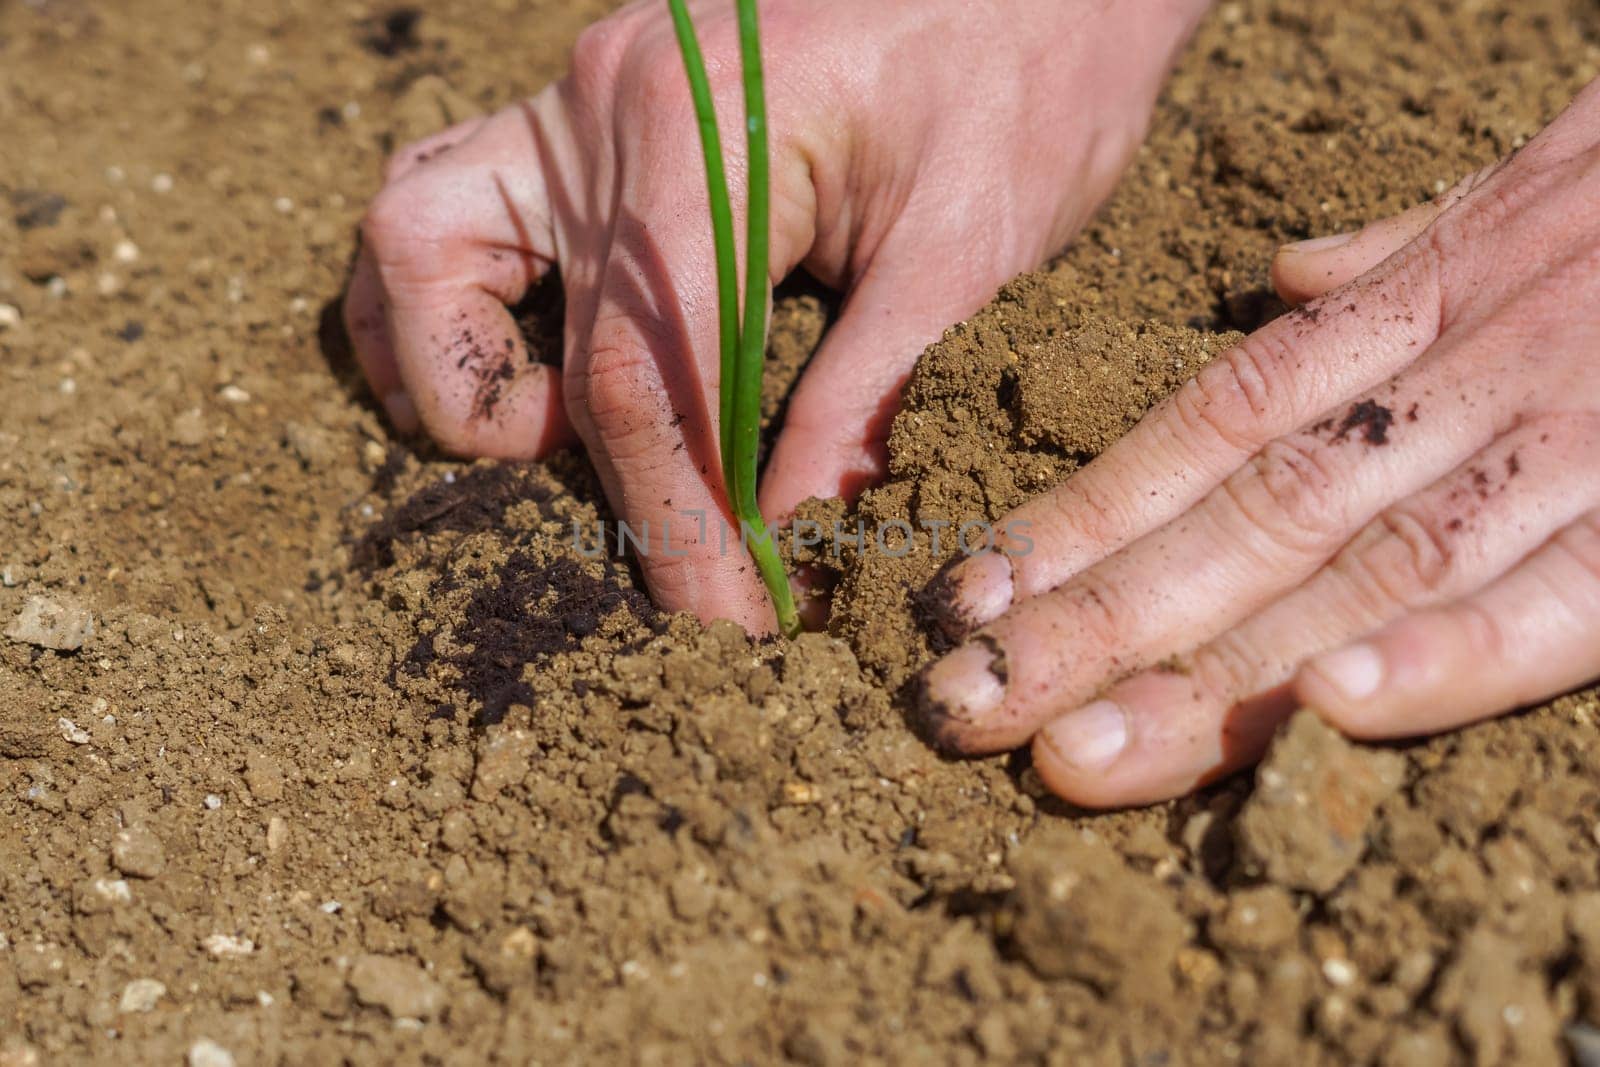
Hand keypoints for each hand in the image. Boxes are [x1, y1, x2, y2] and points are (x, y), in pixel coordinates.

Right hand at [344, 0, 1208, 631]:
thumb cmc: (1030, 62)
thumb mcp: (973, 237)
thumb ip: (871, 385)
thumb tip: (789, 527)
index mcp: (698, 135)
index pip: (646, 377)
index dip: (678, 523)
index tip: (734, 619)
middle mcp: (604, 107)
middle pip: (540, 342)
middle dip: (619, 493)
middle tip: (699, 583)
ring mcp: (582, 101)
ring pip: (417, 245)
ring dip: (458, 380)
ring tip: (570, 468)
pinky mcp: (593, 117)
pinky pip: (460, 206)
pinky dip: (464, 307)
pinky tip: (541, 381)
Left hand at [917, 79, 1599, 807]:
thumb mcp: (1512, 197)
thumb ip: (1399, 259)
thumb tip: (1294, 290)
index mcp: (1410, 319)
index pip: (1203, 431)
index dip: (1078, 518)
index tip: (966, 596)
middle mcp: (1456, 381)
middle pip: (1242, 525)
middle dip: (1094, 629)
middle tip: (959, 711)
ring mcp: (1568, 436)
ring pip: (1357, 570)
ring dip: (1212, 677)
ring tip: (1073, 759)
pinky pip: (1564, 591)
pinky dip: (1450, 649)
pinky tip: (1326, 713)